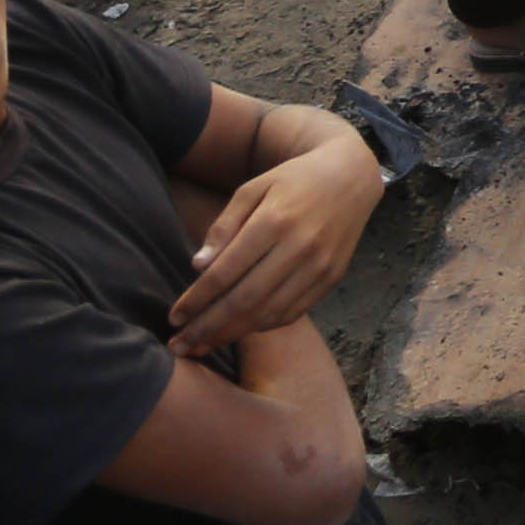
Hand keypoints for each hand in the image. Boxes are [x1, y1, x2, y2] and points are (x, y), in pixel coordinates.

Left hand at [167, 130, 383, 349]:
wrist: (350, 177)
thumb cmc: (292, 181)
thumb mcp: (253, 188)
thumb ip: (224, 226)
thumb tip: (197, 267)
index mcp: (274, 221)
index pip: (225, 272)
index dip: (196, 300)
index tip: (174, 317)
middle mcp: (299, 247)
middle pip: (244, 300)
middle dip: (207, 328)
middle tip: (180, 347)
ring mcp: (319, 267)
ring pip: (269, 314)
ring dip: (232, 335)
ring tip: (203, 347)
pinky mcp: (332, 278)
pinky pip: (293, 313)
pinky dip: (263, 327)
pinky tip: (240, 331)